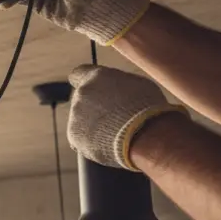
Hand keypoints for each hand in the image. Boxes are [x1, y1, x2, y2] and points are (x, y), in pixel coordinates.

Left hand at [68, 65, 187, 170]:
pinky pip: (81, 139)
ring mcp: (75, 115)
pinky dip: (92, 143)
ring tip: (116, 134)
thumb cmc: (147, 108)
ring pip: (81, 120)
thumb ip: (118, 85)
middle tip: (113, 118)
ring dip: (94, 126)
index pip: (78, 74)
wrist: (143, 135)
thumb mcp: (137, 85)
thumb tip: (115, 89)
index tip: (92, 90)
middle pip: (82, 99)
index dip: (85, 82)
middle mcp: (81, 94)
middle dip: (94, 108)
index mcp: (95, 77)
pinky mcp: (74, 136)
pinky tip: (108, 145)